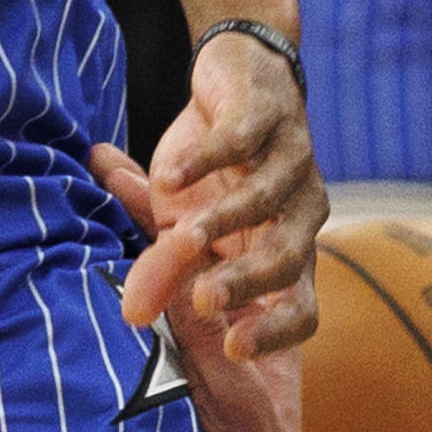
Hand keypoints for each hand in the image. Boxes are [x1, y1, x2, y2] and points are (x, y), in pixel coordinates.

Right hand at [113, 36, 321, 351]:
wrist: (241, 80)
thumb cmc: (216, 174)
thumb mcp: (184, 228)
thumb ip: (163, 271)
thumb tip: (129, 316)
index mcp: (287, 253)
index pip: (302, 308)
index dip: (274, 330)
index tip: (232, 350)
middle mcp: (300, 214)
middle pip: (287, 259)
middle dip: (245, 283)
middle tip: (204, 300)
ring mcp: (291, 163)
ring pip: (264, 200)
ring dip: (220, 220)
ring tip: (179, 236)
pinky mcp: (268, 117)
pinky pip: (239, 141)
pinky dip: (203, 159)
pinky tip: (168, 176)